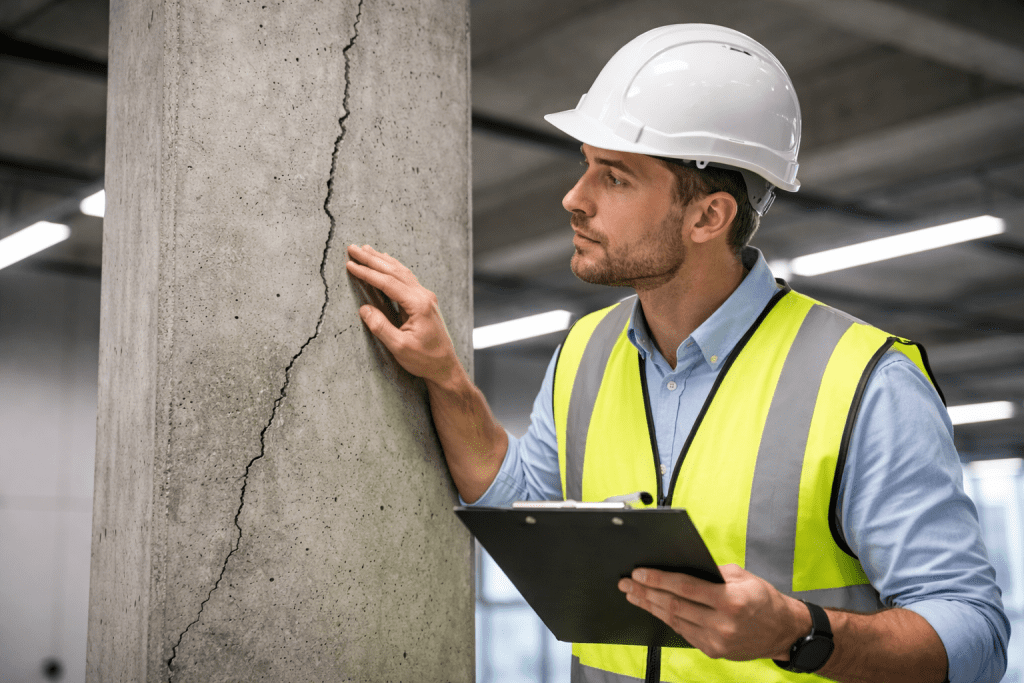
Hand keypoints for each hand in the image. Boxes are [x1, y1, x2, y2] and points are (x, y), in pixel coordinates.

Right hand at [345, 244, 460, 386]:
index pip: (388, 283)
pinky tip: (386, 262)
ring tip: (366, 250)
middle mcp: (424, 296)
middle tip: (353, 248)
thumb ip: (381, 327)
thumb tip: (364, 309)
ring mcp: (426, 297)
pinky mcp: (425, 301)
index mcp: (418, 305)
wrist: (445, 366)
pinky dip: (393, 268)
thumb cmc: (424, 359)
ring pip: (401, 272)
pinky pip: (406, 278)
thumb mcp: (399, 347)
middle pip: (394, 272)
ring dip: (382, 260)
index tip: (350, 264)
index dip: (367, 273)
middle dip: (372, 259)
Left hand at [618, 564, 808, 660]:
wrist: (783, 632)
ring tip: (633, 595)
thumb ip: (713, 573)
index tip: (639, 573)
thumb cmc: (763, 599)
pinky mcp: (712, 651)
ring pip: (674, 621)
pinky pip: (683, 632)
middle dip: (646, 593)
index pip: (686, 588)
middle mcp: (722, 623)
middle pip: (674, 605)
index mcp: (731, 600)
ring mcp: (716, 640)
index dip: (659, 579)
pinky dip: (666, 619)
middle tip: (627, 583)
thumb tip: (681, 566)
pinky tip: (653, 609)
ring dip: (650, 606)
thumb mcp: (743, 577)